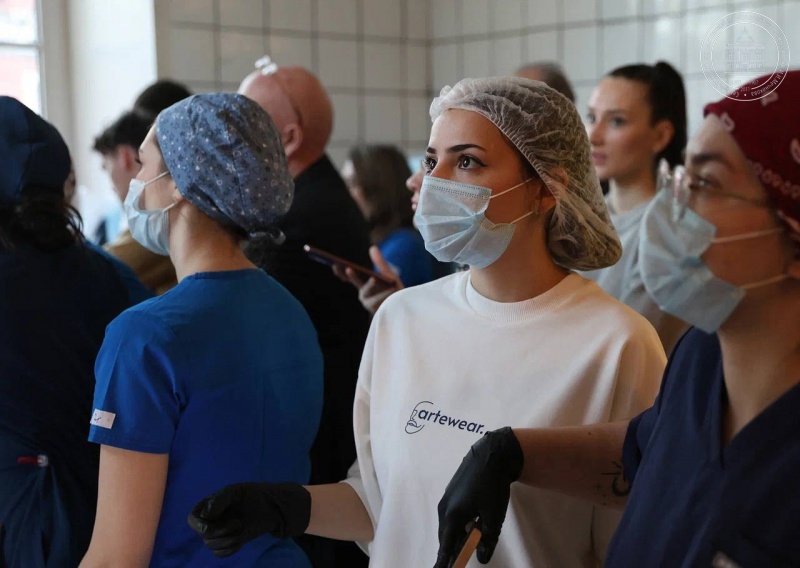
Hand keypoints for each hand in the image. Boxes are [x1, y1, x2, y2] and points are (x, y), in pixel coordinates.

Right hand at [188, 482, 310, 557]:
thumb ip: (220, 499)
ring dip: (225, 541)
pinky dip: (228, 549)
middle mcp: (212, 520)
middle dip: (218, 532)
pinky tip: (240, 541)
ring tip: (241, 530)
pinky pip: (220, 553)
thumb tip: (205, 514)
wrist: (272, 507)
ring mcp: (221, 532)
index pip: (193, 518)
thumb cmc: (254, 494)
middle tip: (237, 523)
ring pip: (211, 545)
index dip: (197, 525)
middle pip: (202, 534)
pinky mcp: (230, 542)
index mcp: (210, 506)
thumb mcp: (237, 491)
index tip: (208, 527)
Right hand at [335, 246, 402, 314]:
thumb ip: (381, 262)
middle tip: (349, 269)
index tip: (334, 264)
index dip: (341, 272)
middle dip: (352, 276)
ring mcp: (368, 302)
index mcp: (363, 285)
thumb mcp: (389, 274)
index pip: (348, 278)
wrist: (405, 307)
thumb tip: (372, 247)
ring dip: (370, 285)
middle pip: (355, 283)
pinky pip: (377, 301)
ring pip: (366, 292)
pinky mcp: (376, 310)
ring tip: (374, 279)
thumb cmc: (395, 290)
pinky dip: (383, 294)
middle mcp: (363, 294)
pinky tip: (391, 288)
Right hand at [434, 428, 523, 566]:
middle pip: (446, 537)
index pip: (445, 547)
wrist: (491, 455)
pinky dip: (458, 525)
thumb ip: (487, 539)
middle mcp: (445, 508)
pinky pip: (451, 515)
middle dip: (451, 550)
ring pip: (449, 525)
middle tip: (456, 561)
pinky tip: (470, 524)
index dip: (443, 562)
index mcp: (453, 517)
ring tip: (467, 543)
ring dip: (456, 536)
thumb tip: (482, 558)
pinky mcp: (452, 492)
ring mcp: (447, 498)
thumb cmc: (492, 487)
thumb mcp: (494, 517)